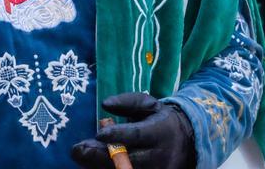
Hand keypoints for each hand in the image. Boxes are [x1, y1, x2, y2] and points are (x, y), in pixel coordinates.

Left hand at [70, 93, 194, 168]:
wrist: (187, 141)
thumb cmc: (160, 120)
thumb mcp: (148, 104)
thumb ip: (127, 101)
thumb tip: (105, 104)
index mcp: (160, 131)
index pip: (138, 135)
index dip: (118, 135)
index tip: (98, 133)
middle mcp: (160, 155)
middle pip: (128, 160)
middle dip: (100, 156)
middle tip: (77, 150)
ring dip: (100, 166)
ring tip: (82, 157)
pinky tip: (93, 165)